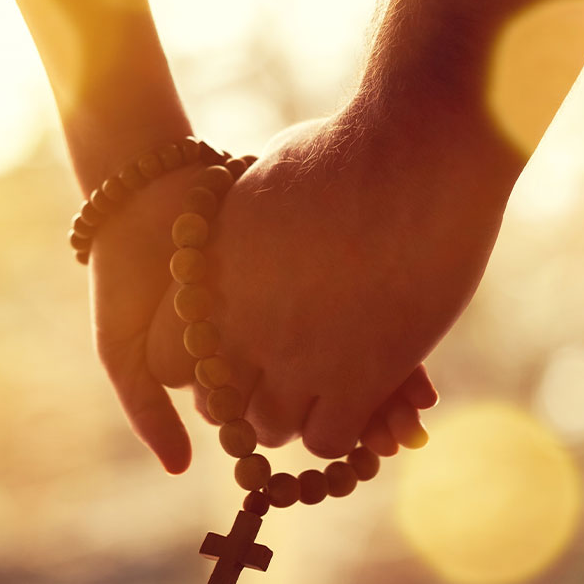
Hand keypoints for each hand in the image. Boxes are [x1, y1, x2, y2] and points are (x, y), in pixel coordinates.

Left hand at [148, 117, 503, 458]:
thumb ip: (243, 222)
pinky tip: (363, 394)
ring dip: (297, 414)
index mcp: (211, 278)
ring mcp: (300, 356)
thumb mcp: (266, 177)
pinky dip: (342, 429)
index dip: (200, 367)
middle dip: (250, 398)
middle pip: (222, 406)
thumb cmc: (347, 145)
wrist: (417, 146)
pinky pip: (330, 438)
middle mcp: (244, 325)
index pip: (166, 364)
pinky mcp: (362, 375)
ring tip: (327, 385)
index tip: (232, 354)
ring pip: (275, 428)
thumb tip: (242, 240)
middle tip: (285, 376)